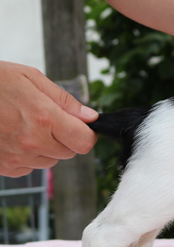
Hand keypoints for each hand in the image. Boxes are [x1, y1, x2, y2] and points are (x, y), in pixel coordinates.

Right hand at [0, 61, 98, 176]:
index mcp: (44, 118)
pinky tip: (11, 136)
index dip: (85, 134)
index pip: (84, 142)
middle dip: (65, 138)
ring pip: (50, 161)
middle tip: (45, 119)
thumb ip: (65, 101)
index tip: (79, 126)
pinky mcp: (3, 167)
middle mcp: (32, 142)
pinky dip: (27, 155)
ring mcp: (16, 158)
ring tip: (24, 125)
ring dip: (45, 147)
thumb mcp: (31, 79)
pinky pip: (29, 167)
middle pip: (69, 152)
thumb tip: (90, 117)